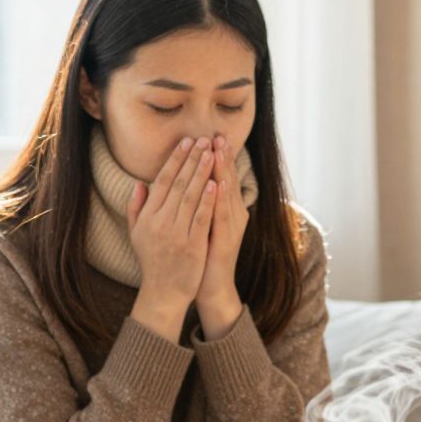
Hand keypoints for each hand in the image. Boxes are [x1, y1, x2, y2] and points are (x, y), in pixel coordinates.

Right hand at [128, 136, 217, 339]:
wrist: (163, 292)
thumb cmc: (152, 261)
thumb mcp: (137, 233)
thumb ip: (136, 207)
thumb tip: (139, 183)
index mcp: (148, 216)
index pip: (163, 181)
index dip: (175, 160)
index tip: (186, 142)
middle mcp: (160, 222)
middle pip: (178, 184)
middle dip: (192, 159)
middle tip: (203, 139)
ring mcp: (176, 234)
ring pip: (190, 197)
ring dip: (202, 173)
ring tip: (211, 152)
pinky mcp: (192, 246)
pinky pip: (201, 218)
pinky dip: (208, 200)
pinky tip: (216, 183)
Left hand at [194, 136, 247, 337]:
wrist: (210, 287)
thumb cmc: (201, 256)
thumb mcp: (198, 225)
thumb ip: (195, 204)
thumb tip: (187, 182)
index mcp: (224, 209)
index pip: (220, 177)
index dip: (216, 157)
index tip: (209, 135)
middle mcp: (233, 215)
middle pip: (227, 180)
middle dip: (222, 157)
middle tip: (218, 134)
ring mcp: (232, 228)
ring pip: (228, 194)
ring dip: (223, 171)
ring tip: (218, 151)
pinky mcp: (226, 240)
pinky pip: (223, 216)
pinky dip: (220, 199)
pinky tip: (217, 184)